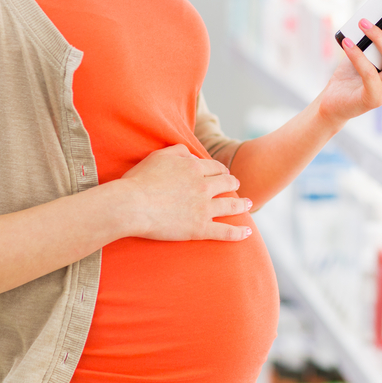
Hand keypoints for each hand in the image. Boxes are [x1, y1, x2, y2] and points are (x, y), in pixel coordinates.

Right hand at [118, 144, 252, 241]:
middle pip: (227, 183)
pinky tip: (248, 232)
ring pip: (231, 205)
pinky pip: (226, 231)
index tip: (223, 173)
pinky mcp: (200, 229)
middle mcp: (204, 186)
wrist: (132, 205)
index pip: (215, 167)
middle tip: (237, 186)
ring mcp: (204, 208)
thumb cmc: (140, 180)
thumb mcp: (159, 156)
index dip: (221, 170)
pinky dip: (239, 232)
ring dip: (243, 204)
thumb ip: (179, 150)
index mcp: (195, 167)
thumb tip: (192, 154)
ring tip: (249, 204)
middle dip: (234, 184)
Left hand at [316, 5, 381, 126]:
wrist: (337, 99)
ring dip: (379, 37)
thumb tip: (378, 5)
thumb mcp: (369, 49)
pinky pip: (369, 73)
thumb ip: (378, 33)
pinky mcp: (374, 98)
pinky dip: (357, 55)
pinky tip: (347, 42)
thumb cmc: (354, 70)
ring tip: (363, 23)